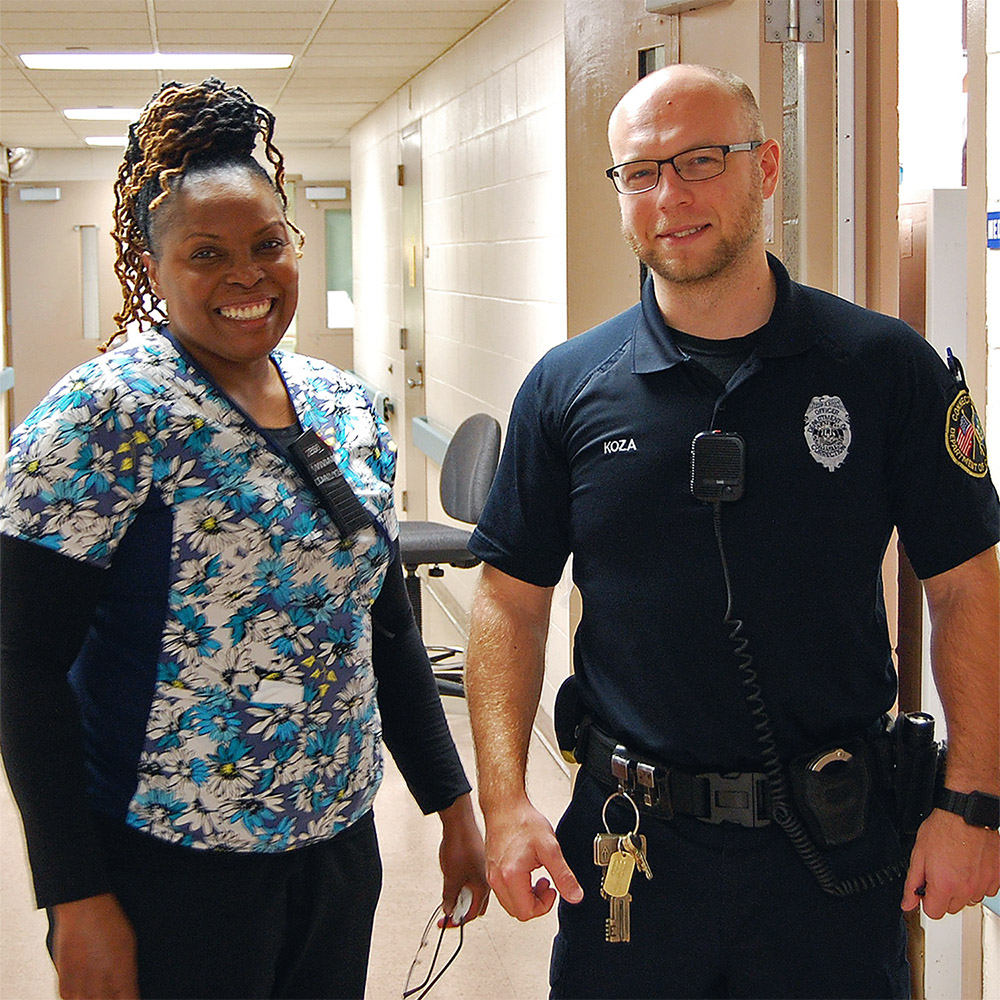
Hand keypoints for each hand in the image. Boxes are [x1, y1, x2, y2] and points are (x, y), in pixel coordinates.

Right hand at [50, 893, 138, 998]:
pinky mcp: (63, 979)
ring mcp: (79, 982)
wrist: (83, 906)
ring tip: (98, 993)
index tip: (131, 997)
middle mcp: (100, 982)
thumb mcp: (128, 945)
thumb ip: (127, 973)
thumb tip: (128, 991)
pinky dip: (76, 998)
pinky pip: (68, 999)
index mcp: (121, 973)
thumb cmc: (109, 921)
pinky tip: (82, 994)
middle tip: (113, 993)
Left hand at [437, 793, 489, 925]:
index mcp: (483, 887)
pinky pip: (470, 880)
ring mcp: (481, 869)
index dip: (456, 921)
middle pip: (474, 905)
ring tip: (448, 892)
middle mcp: (486, 880)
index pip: (471, 914)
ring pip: (472, 892)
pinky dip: (461, 885)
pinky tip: (453, 879)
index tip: (445, 923)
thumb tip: (448, 910)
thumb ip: (449, 897)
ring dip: (460, 897)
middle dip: (461, 911)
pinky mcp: (476, 861)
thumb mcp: (451, 877)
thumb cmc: (460, 845)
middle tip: (447, 911)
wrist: (459, 821)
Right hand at [484, 797, 582, 921]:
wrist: (505, 806)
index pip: (526, 912)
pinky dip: (518, 889)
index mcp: (510, 876)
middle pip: (518, 912)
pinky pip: (504, 892)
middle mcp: (497, 879)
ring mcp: (492, 875)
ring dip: (527, 897)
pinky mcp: (491, 870)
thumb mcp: (550, 848)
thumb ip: (563, 875)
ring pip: (510, 903)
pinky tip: (527, 872)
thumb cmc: (523, 821)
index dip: (544, 906)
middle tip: (547, 884)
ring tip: (538, 877)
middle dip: (536, 903)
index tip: (553, 889)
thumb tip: (575, 895)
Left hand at [902, 809, 999, 918]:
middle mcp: (966, 889)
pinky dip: (978, 882)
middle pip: (951, 908)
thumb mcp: (918, 855)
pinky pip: (986, 890)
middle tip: (940, 872)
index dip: (926, 900)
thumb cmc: (943, 830)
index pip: (933, 913)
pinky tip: (970, 866)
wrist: (966, 815)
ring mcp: (983, 884)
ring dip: (962, 889)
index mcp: (944, 885)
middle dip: (943, 894)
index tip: (926, 888)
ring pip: (969, 900)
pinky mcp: (996, 878)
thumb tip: (908, 903)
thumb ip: (912, 883)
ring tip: (956, 866)